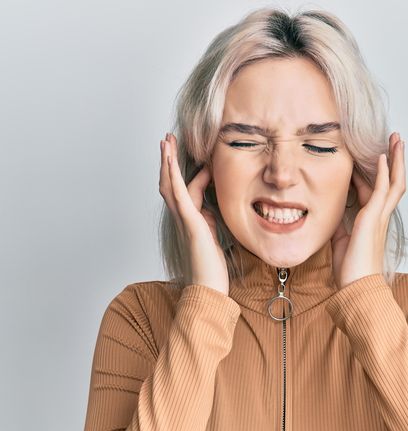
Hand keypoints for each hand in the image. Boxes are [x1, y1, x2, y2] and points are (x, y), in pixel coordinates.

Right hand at [159, 133, 229, 294]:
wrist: (209, 287)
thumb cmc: (213, 266)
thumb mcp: (215, 234)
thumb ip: (212, 219)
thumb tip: (212, 207)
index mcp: (190, 218)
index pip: (187, 189)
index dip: (191, 171)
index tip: (201, 156)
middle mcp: (183, 216)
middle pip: (169, 182)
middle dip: (168, 160)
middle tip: (167, 139)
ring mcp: (184, 218)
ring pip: (169, 184)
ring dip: (167, 161)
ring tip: (166, 141)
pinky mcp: (189, 221)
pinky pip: (178, 194)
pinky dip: (173, 176)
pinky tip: (170, 161)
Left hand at [330, 132, 405, 289]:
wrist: (357, 288)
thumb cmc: (351, 270)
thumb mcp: (341, 241)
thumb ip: (340, 225)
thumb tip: (334, 215)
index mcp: (372, 221)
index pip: (376, 191)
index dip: (373, 173)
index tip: (367, 157)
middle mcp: (380, 217)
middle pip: (395, 181)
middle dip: (396, 160)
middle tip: (396, 140)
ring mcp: (379, 217)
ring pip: (395, 182)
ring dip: (396, 159)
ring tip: (396, 140)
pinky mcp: (373, 218)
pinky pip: (383, 190)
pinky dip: (383, 172)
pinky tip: (382, 156)